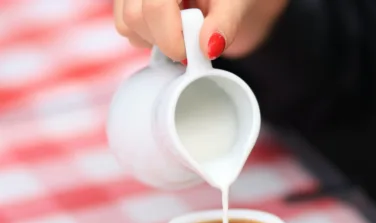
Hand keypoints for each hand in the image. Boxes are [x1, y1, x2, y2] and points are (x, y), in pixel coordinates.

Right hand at [113, 0, 288, 61]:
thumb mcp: (236, 4)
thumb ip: (225, 23)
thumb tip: (208, 48)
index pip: (155, 7)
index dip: (172, 38)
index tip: (194, 50)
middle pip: (135, 18)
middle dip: (165, 41)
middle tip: (191, 38)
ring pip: (126, 26)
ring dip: (154, 40)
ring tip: (181, 30)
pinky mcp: (127, 0)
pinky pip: (125, 28)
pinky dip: (147, 37)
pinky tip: (168, 28)